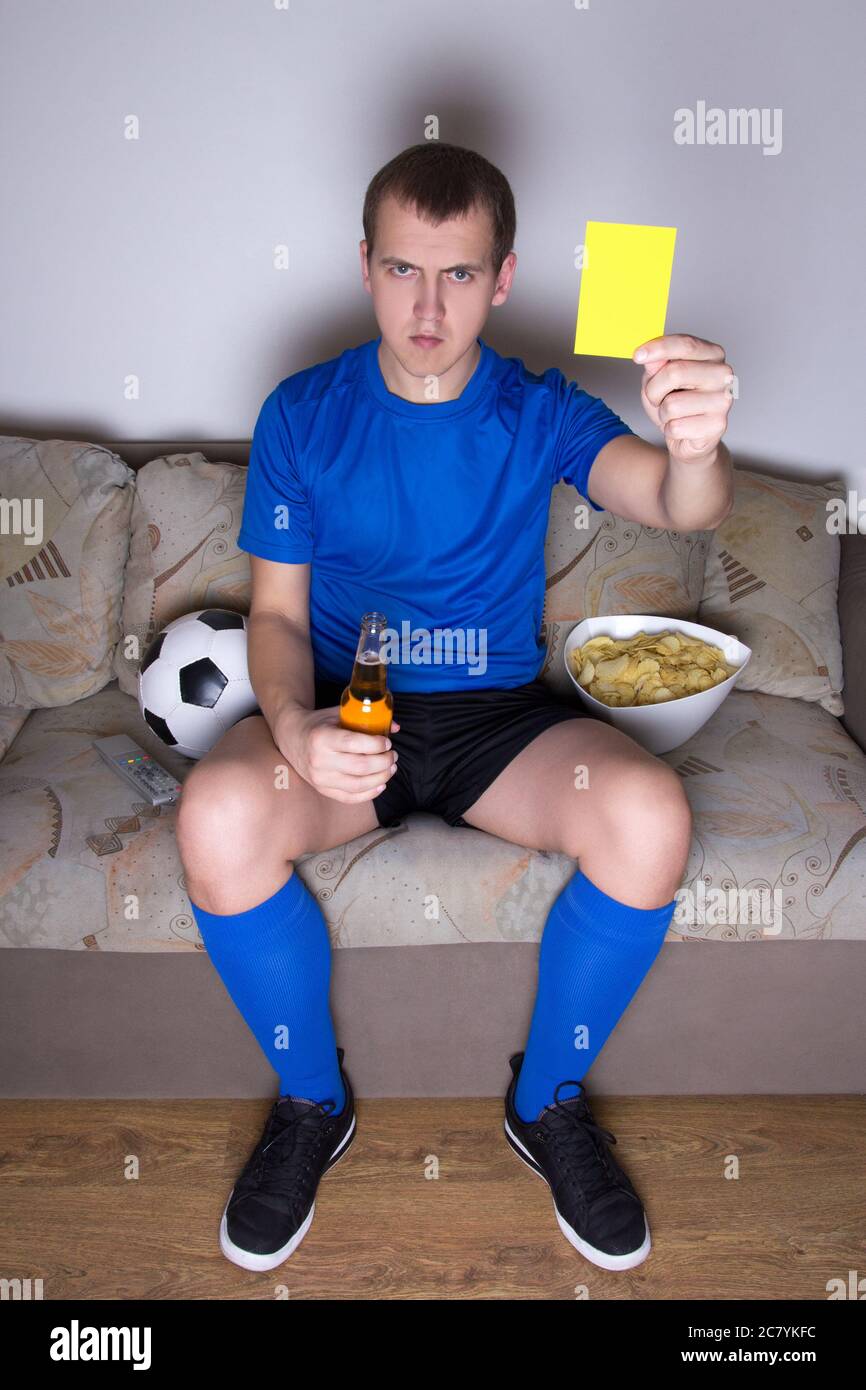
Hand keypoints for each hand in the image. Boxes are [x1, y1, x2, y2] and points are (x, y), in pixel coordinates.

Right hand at [274, 703, 400, 803]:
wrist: (290, 736)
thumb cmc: (318, 723)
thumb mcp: (338, 713)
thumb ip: (365, 718)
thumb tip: (395, 727)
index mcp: (322, 737)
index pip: (354, 744)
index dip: (376, 744)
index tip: (387, 742)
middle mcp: (319, 760)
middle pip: (360, 766)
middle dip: (384, 762)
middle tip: (393, 755)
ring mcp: (320, 778)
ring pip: (358, 784)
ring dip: (381, 777)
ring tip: (390, 768)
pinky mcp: (322, 789)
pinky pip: (349, 797)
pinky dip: (369, 793)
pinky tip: (380, 784)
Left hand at [633, 333, 734, 463]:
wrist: (688, 436)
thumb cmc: (676, 402)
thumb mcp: (658, 379)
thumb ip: (655, 365)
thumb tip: (650, 357)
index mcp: (712, 354)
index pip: (686, 344)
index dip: (659, 348)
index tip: (638, 356)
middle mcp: (723, 374)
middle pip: (675, 372)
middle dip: (654, 389)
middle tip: (655, 398)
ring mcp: (723, 400)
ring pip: (672, 404)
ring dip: (662, 413)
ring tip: (672, 414)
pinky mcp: (718, 425)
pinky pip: (676, 427)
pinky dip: (670, 430)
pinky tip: (682, 427)